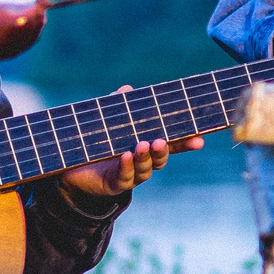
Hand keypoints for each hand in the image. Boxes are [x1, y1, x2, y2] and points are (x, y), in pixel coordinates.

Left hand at [64, 88, 202, 197]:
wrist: (74, 169)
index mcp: (146, 146)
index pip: (171, 143)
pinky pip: (125, 177)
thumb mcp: (107, 121)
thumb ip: (118, 107)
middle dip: (163, 149)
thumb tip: (127, 89)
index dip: (185, 142)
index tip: (199, 140)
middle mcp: (143, 162)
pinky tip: (126, 156)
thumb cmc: (97, 142)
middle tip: (161, 140)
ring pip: (145, 169)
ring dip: (145, 157)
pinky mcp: (115, 184)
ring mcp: (131, 174)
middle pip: (160, 158)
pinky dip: (127, 167)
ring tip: (142, 145)